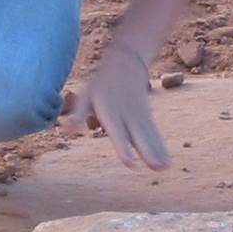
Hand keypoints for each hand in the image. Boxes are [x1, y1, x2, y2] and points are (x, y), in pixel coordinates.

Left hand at [68, 44, 170, 170]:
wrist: (126, 63)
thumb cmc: (102, 82)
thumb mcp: (86, 95)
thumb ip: (78, 114)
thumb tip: (65, 131)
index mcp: (110, 112)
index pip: (118, 133)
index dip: (124, 149)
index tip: (131, 164)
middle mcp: (127, 116)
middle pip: (139, 136)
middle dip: (148, 153)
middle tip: (157, 168)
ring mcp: (139, 116)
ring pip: (150, 136)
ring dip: (159, 152)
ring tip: (165, 168)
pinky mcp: (147, 116)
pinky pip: (155, 133)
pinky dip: (162, 146)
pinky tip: (167, 160)